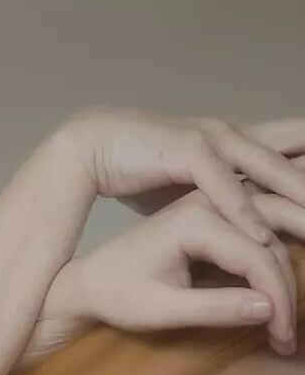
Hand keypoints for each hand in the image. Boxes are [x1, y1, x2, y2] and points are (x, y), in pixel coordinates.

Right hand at [64, 107, 304, 245]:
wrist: (90, 147)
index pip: (292, 157)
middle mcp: (235, 139)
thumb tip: (249, 228)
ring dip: (298, 195)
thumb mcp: (190, 193)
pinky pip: (222, 184)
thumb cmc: (137, 170)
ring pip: (270, 168)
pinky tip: (261, 235)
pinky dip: (243, 210)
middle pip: (293, 160)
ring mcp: (213, 141)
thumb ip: (222, 204)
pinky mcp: (186, 151)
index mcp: (239, 147)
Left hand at [64, 186, 303, 354]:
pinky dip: (281, 249)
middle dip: (291, 285)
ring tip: (295, 313)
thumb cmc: (118, 296)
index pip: (258, 257)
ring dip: (295, 261)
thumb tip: (269, 309)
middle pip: (275, 236)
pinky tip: (286, 285)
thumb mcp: (160, 310)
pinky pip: (262, 222)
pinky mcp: (216, 211)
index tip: (282, 338)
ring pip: (275, 223)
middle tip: (292, 334)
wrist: (90, 278)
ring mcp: (214, 202)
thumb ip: (214, 308)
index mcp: (194, 222)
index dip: (278, 300)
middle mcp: (208, 202)